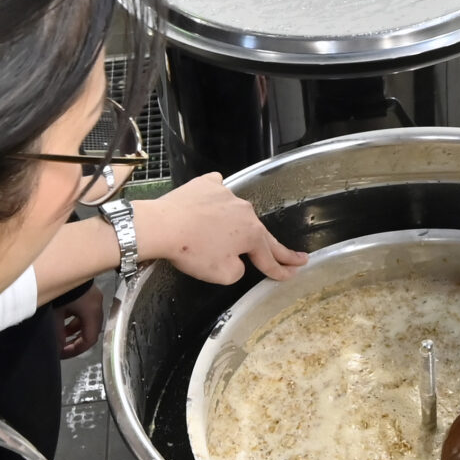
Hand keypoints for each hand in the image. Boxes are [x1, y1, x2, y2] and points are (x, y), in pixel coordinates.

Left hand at [55, 283, 103, 359]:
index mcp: (93, 313)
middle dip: (75, 340)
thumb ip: (57, 334)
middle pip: (90, 330)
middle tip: (61, 346)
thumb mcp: (56, 315)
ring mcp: (93, 297)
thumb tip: (56, 350)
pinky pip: (82, 310)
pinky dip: (73, 318)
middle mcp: (97, 305)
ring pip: (86, 320)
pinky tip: (62, 318)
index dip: (76, 350)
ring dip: (73, 329)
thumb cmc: (61, 292)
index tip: (62, 353)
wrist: (62, 264)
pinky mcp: (86, 291)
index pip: (90, 339)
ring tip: (60, 333)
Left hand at [140, 172, 306, 283]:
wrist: (161, 225)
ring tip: (226, 234)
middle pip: (262, 234)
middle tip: (298, 256)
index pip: (270, 258)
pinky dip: (217, 199)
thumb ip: (239, 270)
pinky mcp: (206, 184)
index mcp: (252, 234)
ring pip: (238, 213)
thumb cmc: (192, 252)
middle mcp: (245, 211)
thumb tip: (237, 260)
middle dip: (280, 249)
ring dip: (236, 224)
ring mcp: (226, 194)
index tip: (294, 273)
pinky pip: (217, 191)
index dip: (282, 270)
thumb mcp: (222, 275)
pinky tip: (212, 203)